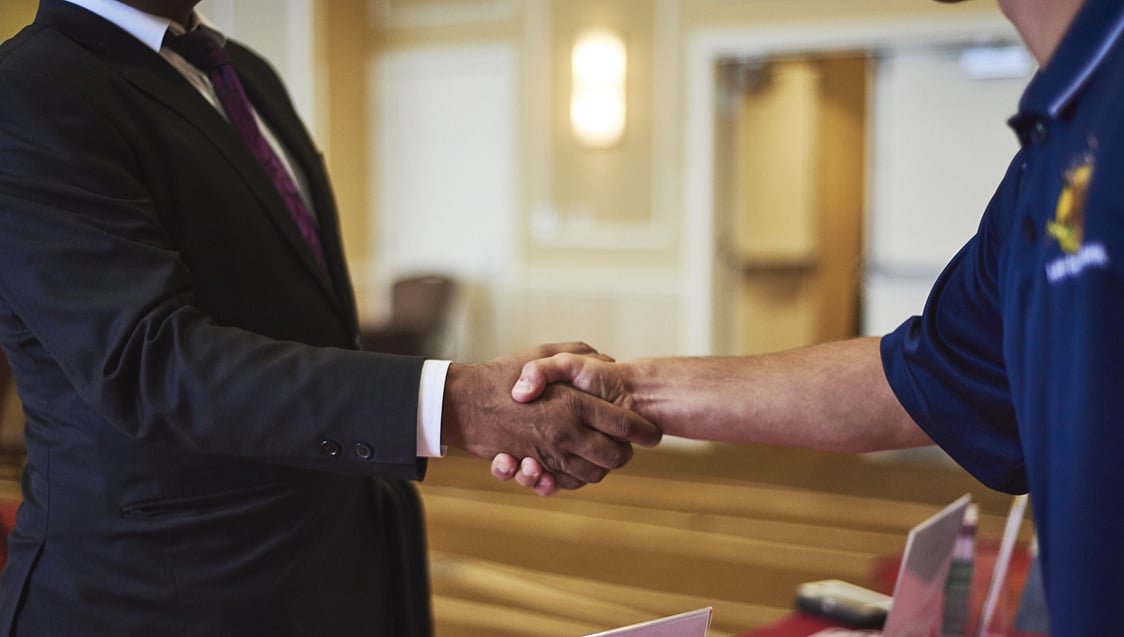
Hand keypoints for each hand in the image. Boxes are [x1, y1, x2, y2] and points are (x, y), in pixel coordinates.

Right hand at [443, 343, 658, 491]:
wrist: (463, 404)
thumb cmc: (502, 376)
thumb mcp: (542, 354)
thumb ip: (577, 355)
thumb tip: (607, 359)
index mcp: (574, 403)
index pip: (625, 424)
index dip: (644, 431)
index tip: (653, 433)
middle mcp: (567, 432)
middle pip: (615, 456)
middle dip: (625, 454)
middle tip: (628, 447)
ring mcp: (551, 453)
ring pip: (593, 473)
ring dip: (600, 468)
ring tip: (602, 455)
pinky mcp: (535, 467)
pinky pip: (566, 482)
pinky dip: (572, 479)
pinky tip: (573, 464)